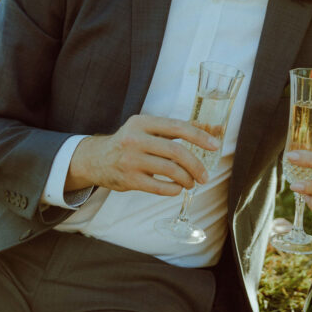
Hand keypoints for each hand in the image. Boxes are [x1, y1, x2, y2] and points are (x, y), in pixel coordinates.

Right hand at [65, 115, 219, 195]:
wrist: (95, 159)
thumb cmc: (128, 143)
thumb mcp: (144, 128)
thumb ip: (170, 129)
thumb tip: (205, 129)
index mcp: (142, 122)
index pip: (177, 127)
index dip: (199, 136)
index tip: (215, 146)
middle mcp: (135, 139)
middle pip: (176, 151)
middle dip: (196, 165)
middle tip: (205, 175)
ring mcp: (131, 160)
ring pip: (170, 170)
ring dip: (187, 179)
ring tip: (192, 182)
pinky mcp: (129, 179)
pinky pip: (159, 187)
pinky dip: (174, 189)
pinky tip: (178, 189)